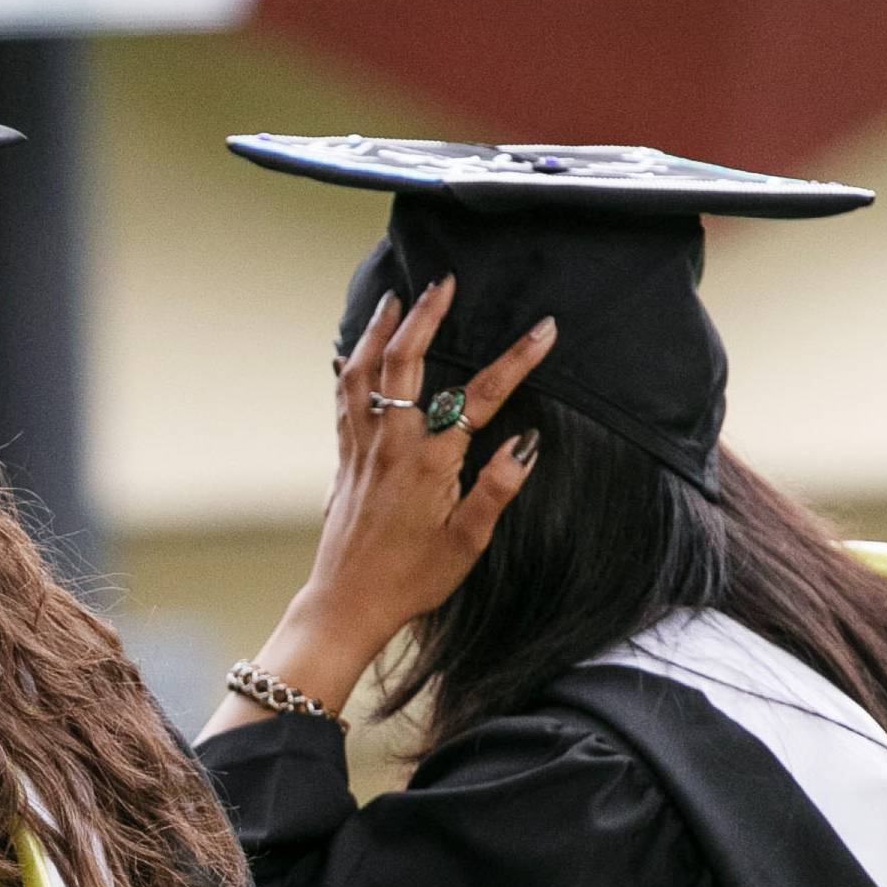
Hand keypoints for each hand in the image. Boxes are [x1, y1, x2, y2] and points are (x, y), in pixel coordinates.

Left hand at [198, 277, 553, 736]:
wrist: (347, 604)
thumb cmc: (411, 580)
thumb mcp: (467, 544)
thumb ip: (497, 491)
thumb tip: (526, 443)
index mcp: (429, 464)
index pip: (480, 398)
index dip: (515, 360)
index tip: (543, 330)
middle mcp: (390, 447)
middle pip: (403, 364)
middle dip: (425, 317)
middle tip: (444, 282)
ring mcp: (361, 450)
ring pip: (362, 374)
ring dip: (378, 331)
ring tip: (393, 298)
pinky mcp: (344, 461)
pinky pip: (342, 400)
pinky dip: (348, 367)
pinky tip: (351, 352)